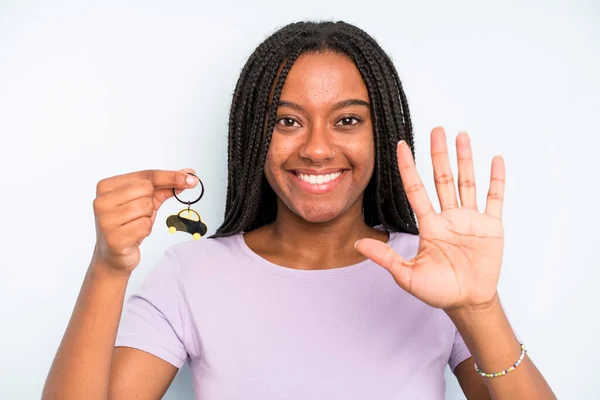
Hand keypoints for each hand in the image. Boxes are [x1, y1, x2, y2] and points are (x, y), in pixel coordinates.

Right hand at [92, 169, 196, 273]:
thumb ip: (165, 187)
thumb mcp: (146, 201)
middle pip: (147, 190)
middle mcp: (101, 200)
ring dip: (147, 218)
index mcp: (106, 186)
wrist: (113, 256)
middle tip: (139, 215)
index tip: (191, 177)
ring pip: (147, 207)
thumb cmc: (129, 224)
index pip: (146, 176)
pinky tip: (133, 235)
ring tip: (134, 225)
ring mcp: (106, 220)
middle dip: (151, 203)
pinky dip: (145, 231)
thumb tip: (189, 175)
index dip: (170, 177)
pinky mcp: (114, 238)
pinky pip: (145, 226)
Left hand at [355, 127, 504, 311]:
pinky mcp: (491, 226)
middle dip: (439, 154)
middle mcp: (448, 216)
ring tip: (461, 135)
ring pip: (466, 182)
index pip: (416, 189)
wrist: (468, 302)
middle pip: (442, 178)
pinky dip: (496, 179)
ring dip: (465, 159)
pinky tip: (495, 159)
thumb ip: (386, 259)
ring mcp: (470, 219)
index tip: (401, 146)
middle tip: (436, 129)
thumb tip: (357, 246)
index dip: (408, 168)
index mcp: (429, 225)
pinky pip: (494, 198)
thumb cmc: (438, 291)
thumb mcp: (408, 276)